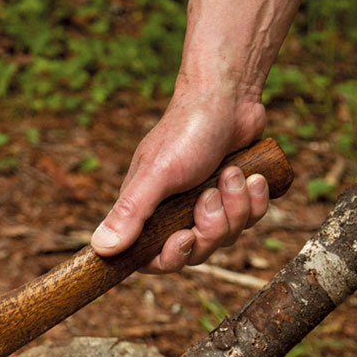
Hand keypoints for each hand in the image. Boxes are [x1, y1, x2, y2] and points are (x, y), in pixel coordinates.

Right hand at [91, 91, 269, 272]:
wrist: (229, 96)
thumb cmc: (187, 129)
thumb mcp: (156, 174)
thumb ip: (130, 213)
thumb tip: (100, 248)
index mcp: (149, 212)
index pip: (152, 260)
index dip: (171, 258)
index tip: (185, 237)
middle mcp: (176, 213)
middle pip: (196, 253)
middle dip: (211, 228)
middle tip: (210, 194)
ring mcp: (208, 207)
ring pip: (227, 237)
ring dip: (236, 207)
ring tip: (231, 173)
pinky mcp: (235, 198)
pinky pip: (251, 221)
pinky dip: (256, 200)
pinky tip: (252, 176)